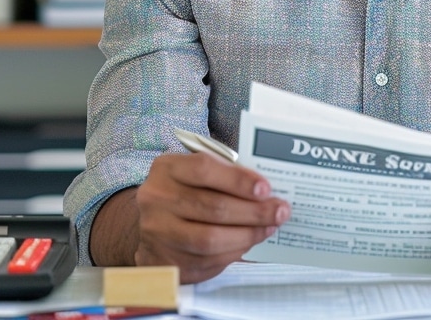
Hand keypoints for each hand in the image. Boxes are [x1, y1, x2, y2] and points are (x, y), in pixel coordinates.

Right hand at [133, 152, 290, 282]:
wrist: (150, 224)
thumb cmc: (183, 192)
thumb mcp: (195, 173)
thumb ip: (224, 175)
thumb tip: (265, 191)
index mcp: (167, 168)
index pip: (204, 169)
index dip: (239, 180)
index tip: (266, 189)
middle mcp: (156, 199)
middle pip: (213, 207)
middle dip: (254, 211)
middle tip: (280, 211)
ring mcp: (158, 233)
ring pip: (210, 238)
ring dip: (247, 235)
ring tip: (268, 228)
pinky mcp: (166, 261)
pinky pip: (207, 260)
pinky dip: (233, 252)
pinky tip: (248, 243)